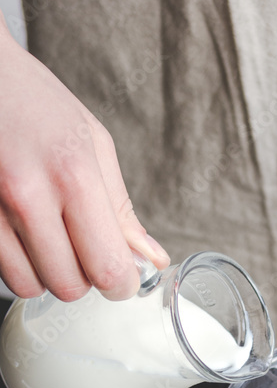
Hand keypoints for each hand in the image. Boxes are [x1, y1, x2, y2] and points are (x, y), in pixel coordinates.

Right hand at [0, 14, 168, 301]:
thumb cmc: (33, 101)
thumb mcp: (91, 142)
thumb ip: (121, 209)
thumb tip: (150, 259)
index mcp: (72, 173)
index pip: (107, 268)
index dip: (122, 285)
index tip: (123, 279)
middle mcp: (26, 194)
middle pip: (68, 286)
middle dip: (82, 277)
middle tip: (80, 248)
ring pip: (28, 285)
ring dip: (44, 272)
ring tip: (45, 234)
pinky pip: (0, 270)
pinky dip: (15, 262)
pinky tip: (19, 230)